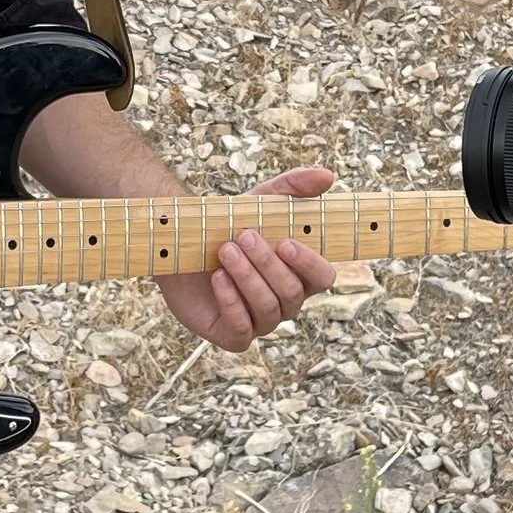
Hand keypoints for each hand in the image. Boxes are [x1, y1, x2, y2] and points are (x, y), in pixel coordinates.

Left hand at [157, 164, 339, 351]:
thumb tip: (328, 176)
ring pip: (267, 309)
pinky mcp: (232, 336)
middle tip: (243, 236)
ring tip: (225, 251)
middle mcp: (286, 302)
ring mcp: (261, 321)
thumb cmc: (230, 225)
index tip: (286, 241)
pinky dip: (231, 302)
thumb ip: (295, 186)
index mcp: (300, 274)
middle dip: (266, 263)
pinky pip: (241, 331)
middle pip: (291, 292)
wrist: (183, 243)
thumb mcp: (261, 200)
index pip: (323, 278)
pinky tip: (217, 278)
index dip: (309, 264)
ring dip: (247, 278)